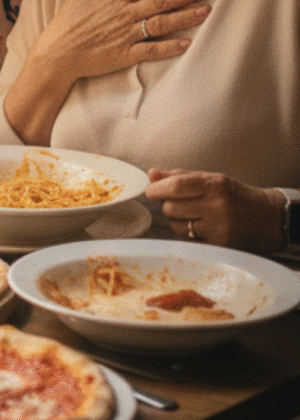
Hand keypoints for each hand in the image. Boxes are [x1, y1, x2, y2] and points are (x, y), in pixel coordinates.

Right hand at [29, 0, 210, 79]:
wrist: (57, 54)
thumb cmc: (66, 24)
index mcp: (114, 0)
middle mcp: (124, 16)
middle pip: (160, 2)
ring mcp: (126, 36)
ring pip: (161, 24)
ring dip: (185, 17)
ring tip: (206, 10)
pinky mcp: (125, 56)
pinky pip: (152, 51)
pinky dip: (170, 48)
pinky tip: (187, 43)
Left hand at [146, 169, 285, 251]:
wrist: (269, 218)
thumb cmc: (235, 195)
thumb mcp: (211, 178)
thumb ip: (179, 176)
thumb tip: (151, 174)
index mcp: (214, 185)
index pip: (175, 187)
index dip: (157, 189)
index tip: (152, 191)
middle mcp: (217, 207)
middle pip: (171, 208)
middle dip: (169, 204)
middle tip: (181, 202)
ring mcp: (219, 229)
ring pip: (177, 226)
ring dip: (178, 220)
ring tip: (193, 214)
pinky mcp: (219, 246)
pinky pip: (189, 239)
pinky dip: (189, 233)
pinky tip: (201, 227)